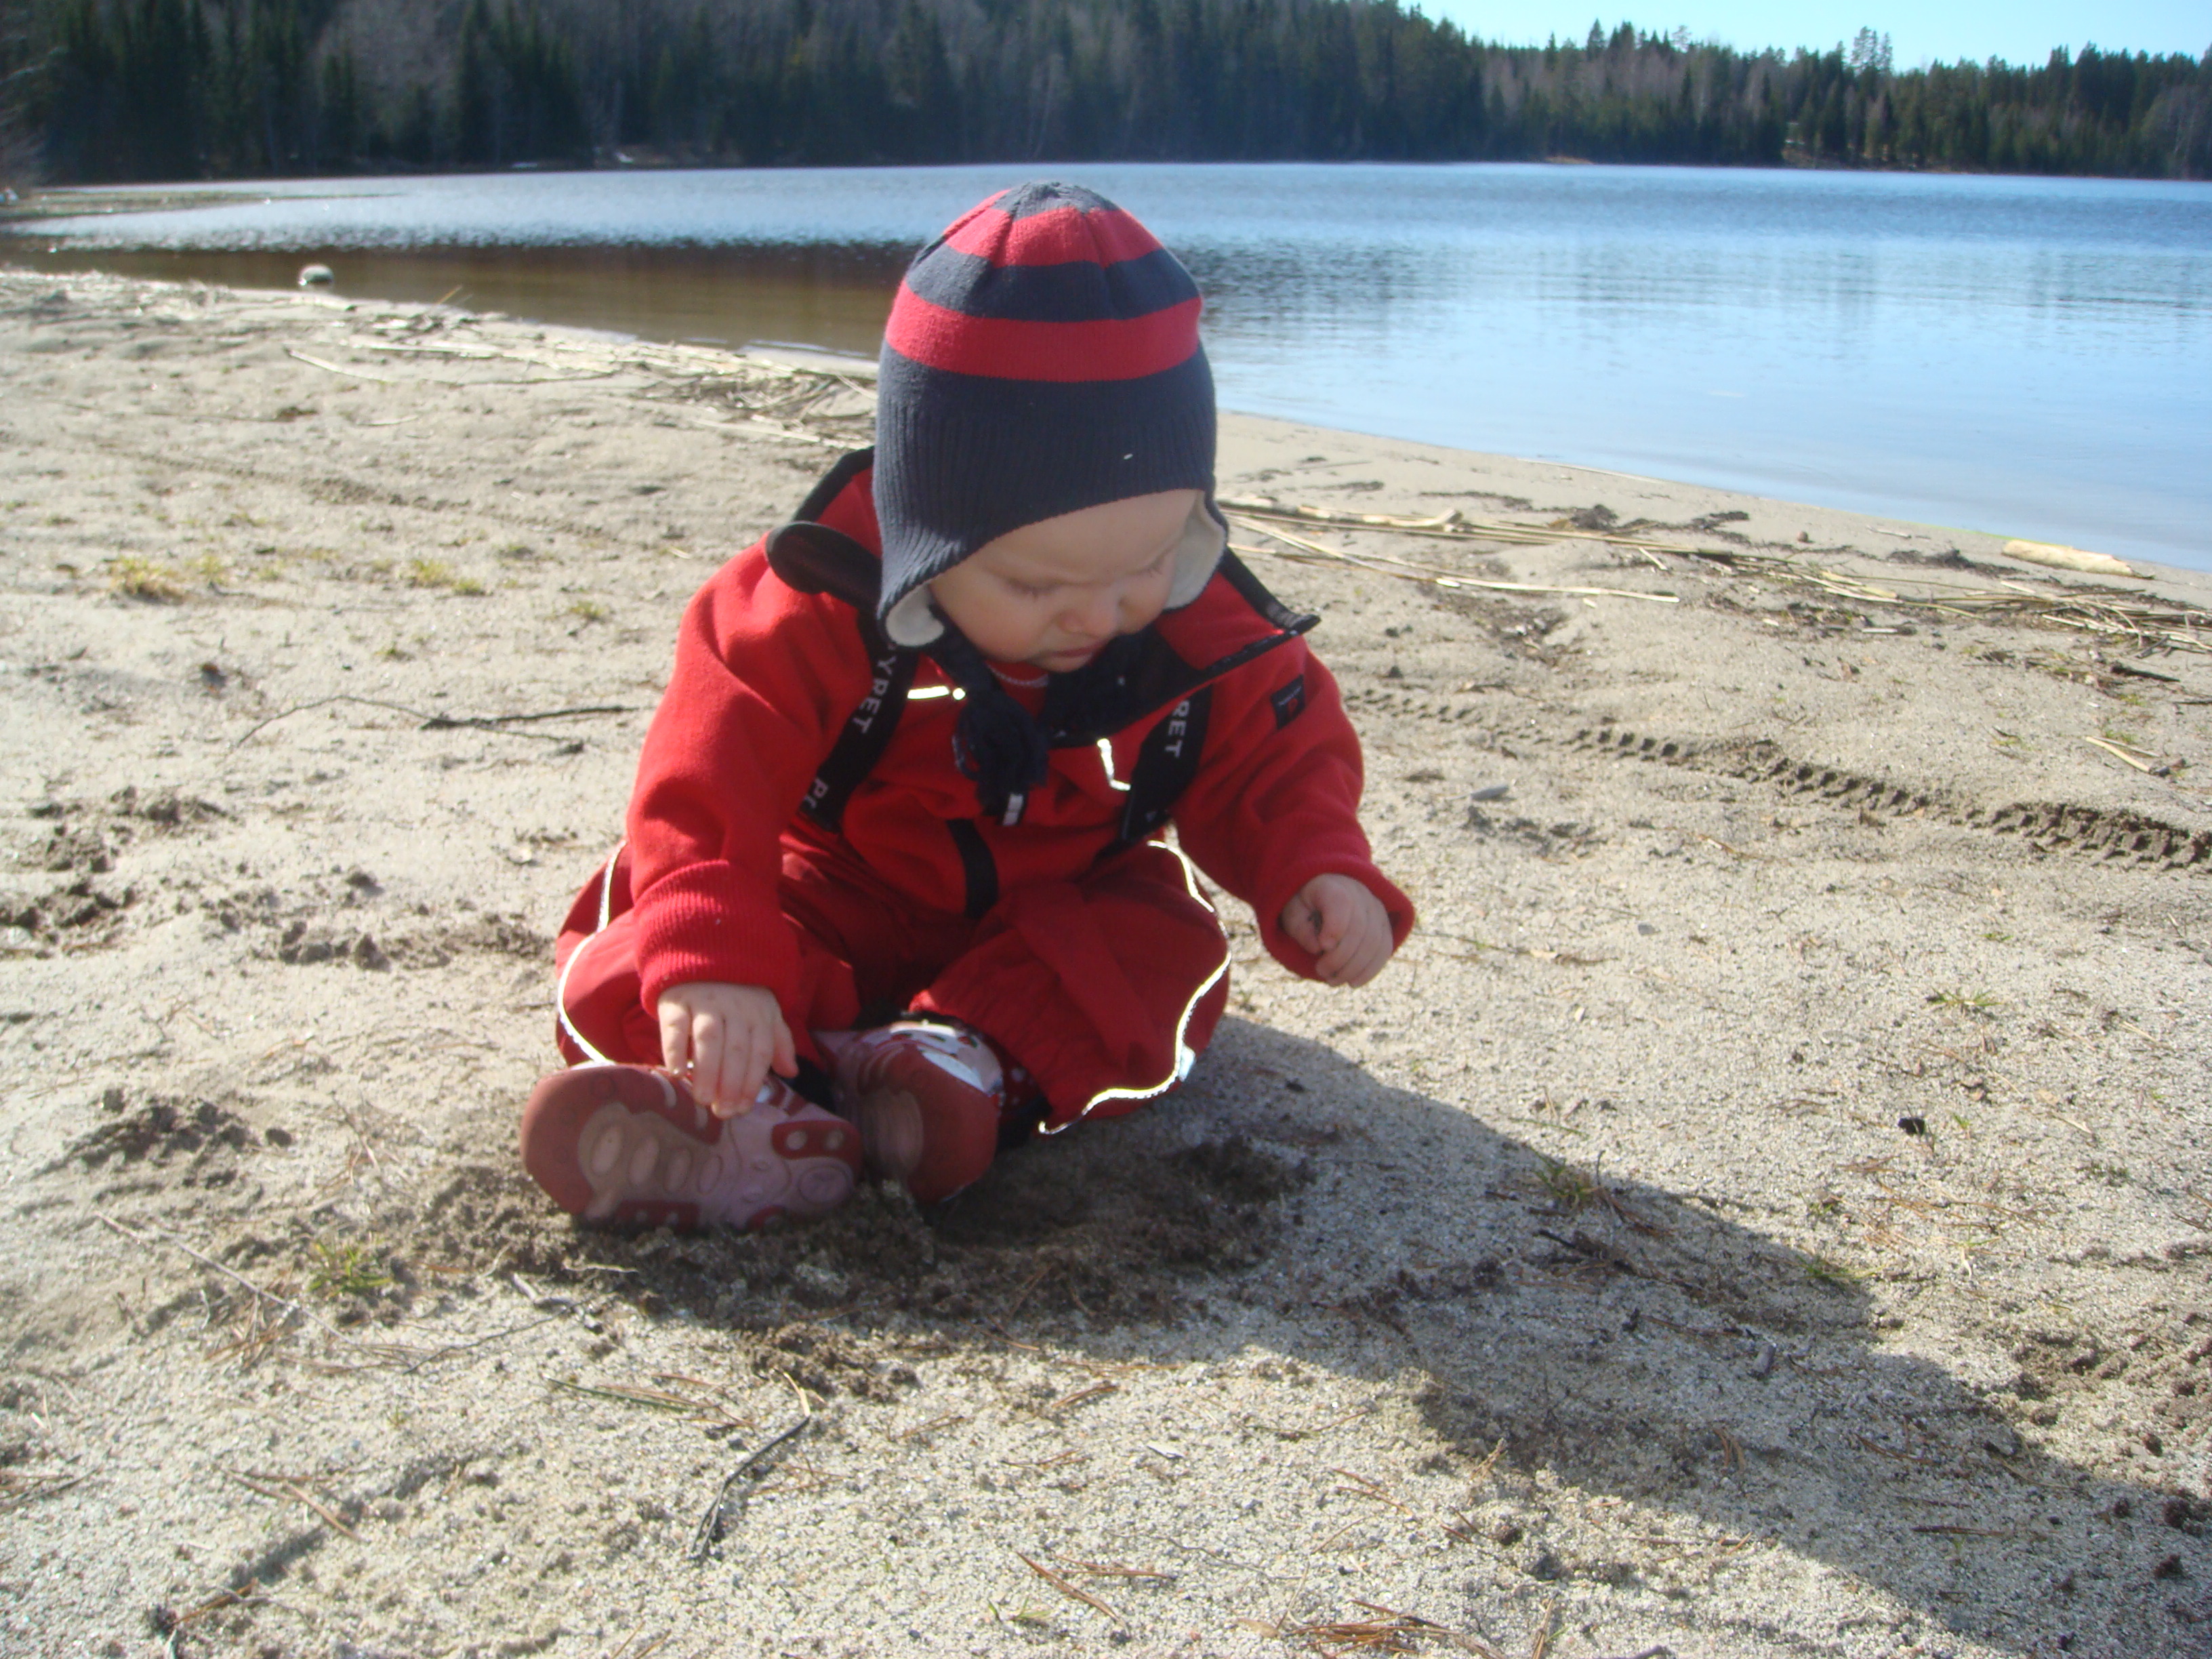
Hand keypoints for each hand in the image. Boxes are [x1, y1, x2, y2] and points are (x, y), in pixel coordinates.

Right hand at [656, 981, 795, 1117]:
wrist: (705, 953)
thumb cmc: (739, 993)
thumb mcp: (765, 1011)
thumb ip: (778, 1042)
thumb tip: (791, 1072)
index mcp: (759, 1014)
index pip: (760, 1052)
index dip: (752, 1082)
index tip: (742, 1109)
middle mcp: (735, 1007)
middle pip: (736, 1049)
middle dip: (731, 1084)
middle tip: (722, 1112)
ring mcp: (705, 1002)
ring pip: (708, 1038)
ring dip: (707, 1071)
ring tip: (703, 1099)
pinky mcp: (677, 999)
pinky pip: (675, 1026)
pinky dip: (674, 1049)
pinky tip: (676, 1072)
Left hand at [1279, 873, 1394, 986]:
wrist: (1323, 894)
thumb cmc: (1304, 906)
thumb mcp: (1292, 912)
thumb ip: (1300, 928)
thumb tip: (1318, 948)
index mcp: (1333, 885)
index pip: (1342, 903)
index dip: (1335, 928)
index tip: (1322, 948)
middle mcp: (1360, 893)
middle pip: (1359, 928)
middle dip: (1340, 957)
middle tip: (1321, 971)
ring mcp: (1376, 908)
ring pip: (1374, 942)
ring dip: (1354, 968)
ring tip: (1333, 980)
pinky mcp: (1384, 924)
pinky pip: (1384, 949)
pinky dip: (1370, 969)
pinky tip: (1353, 983)